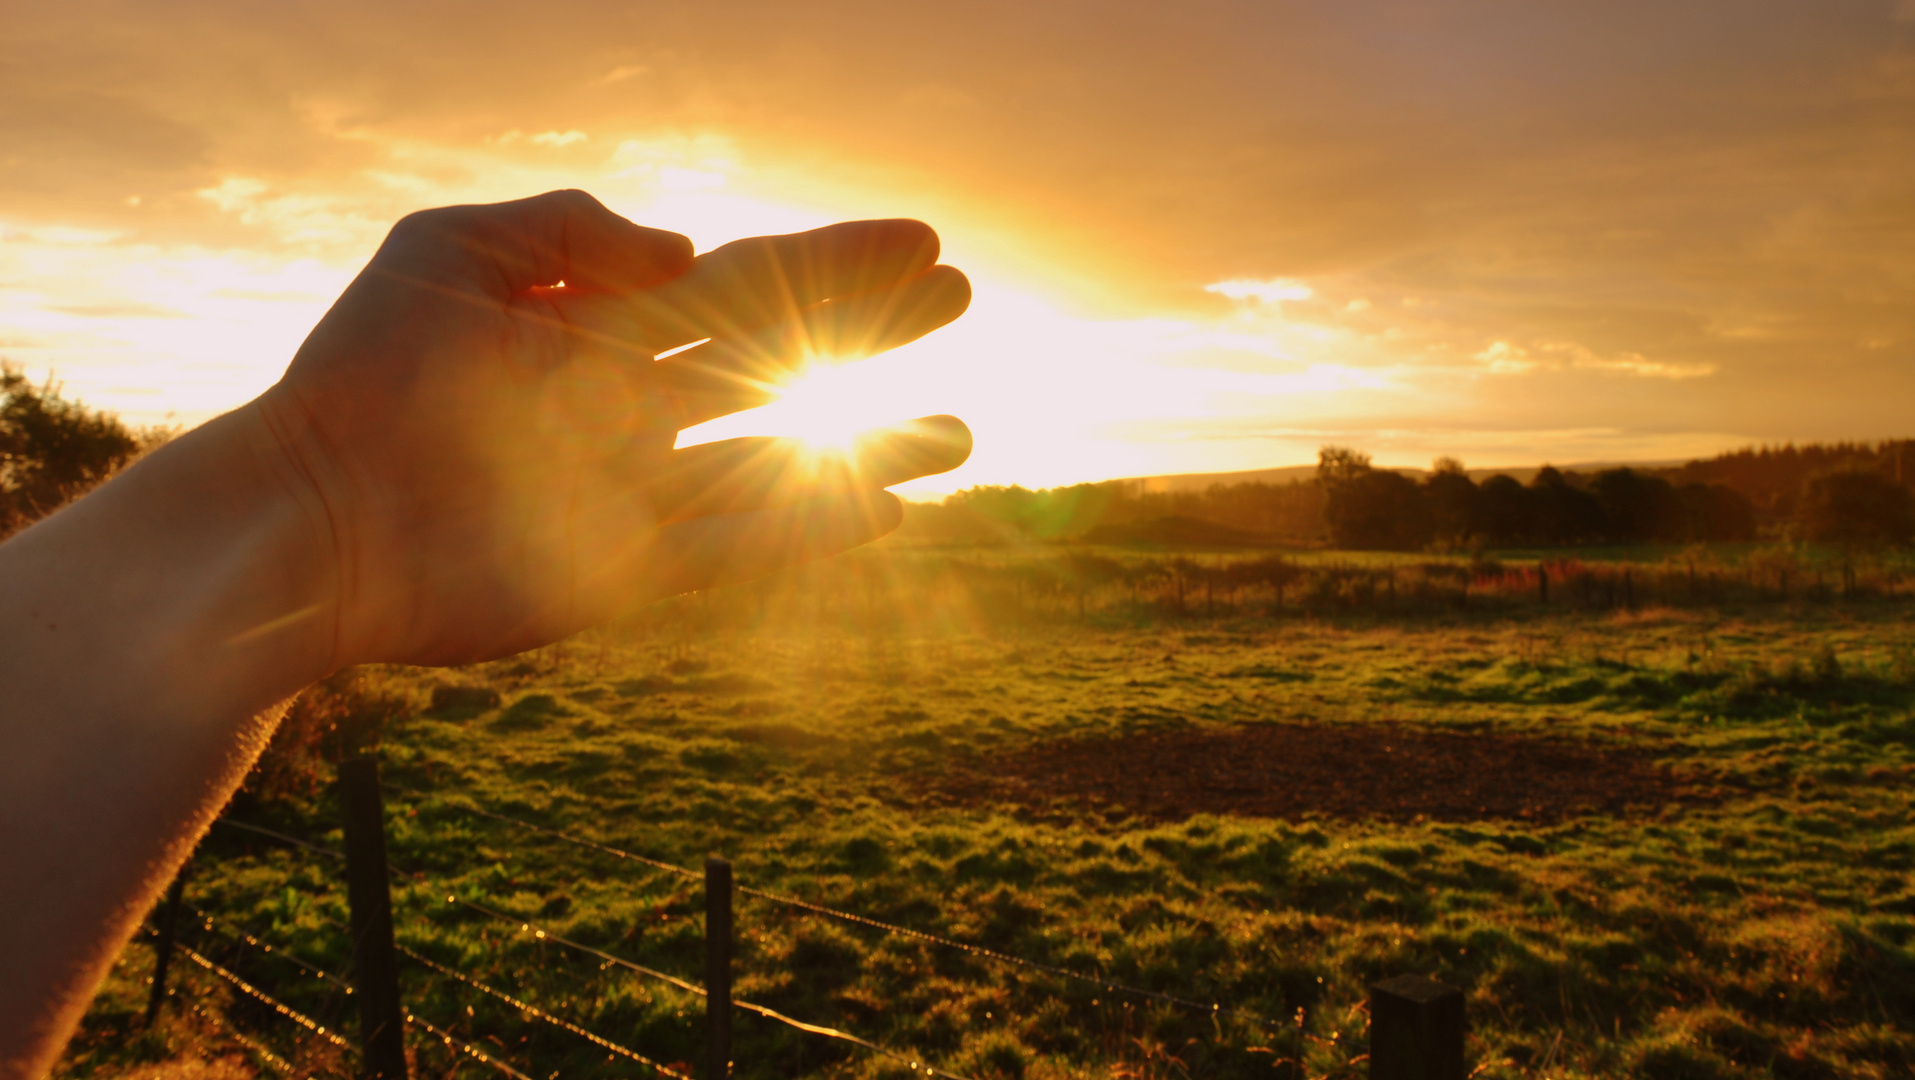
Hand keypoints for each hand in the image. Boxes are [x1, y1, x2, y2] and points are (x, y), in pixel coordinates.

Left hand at [253, 190, 971, 666]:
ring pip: (781, 459)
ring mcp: (636, 489)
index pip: (742, 281)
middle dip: (872, 326)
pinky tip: (888, 512)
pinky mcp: (627, 568)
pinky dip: (814, 529)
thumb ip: (565, 231)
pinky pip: (743, 547)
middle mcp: (631, 404)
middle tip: (963, 294)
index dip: (834, 262)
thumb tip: (680, 251)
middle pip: (780, 354)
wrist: (311, 522)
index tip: (920, 243)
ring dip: (875, 446)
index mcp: (597, 326)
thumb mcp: (448, 254)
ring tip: (963, 436)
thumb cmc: (363, 381)